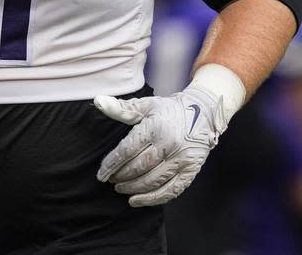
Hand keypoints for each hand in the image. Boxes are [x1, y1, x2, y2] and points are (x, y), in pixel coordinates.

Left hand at [94, 84, 227, 206]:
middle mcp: (169, 143)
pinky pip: (171, 190)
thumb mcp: (145, 106)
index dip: (111, 164)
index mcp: (154, 127)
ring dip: (134, 189)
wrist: (203, 112)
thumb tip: (98, 101)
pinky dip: (153, 199)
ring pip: (153, 181)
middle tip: (112, 181)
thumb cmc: (169, 110)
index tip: (101, 174)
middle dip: (121, 177)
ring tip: (121, 189)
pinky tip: (137, 200)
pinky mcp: (191, 170)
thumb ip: (121, 108)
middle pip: (139, 167)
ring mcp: (182, 158)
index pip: (127, 150)